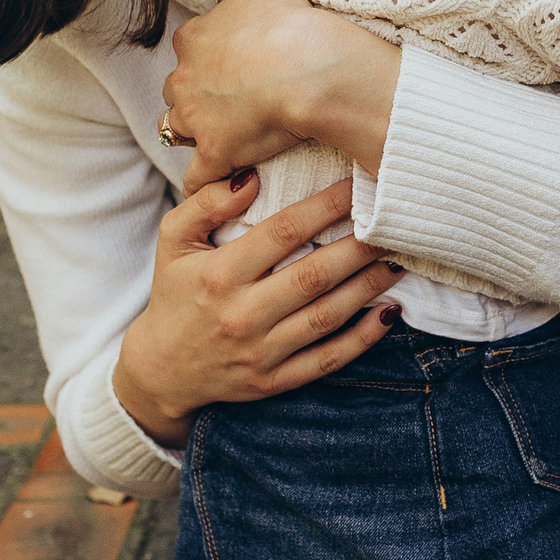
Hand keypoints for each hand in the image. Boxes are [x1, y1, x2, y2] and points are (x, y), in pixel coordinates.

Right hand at [114, 176, 403, 445]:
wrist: (161, 371)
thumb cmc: (175, 295)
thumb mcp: (172, 241)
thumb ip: (205, 204)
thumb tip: (251, 177)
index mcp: (219, 274)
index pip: (284, 232)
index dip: (325, 206)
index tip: (357, 186)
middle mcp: (242, 314)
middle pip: (315, 275)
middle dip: (359, 247)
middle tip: (392, 224)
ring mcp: (261, 352)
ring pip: (327, 316)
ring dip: (369, 287)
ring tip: (398, 260)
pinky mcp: (275, 382)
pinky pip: (327, 360)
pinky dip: (362, 339)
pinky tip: (389, 313)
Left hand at [163, 0, 400, 188]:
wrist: (309, 69)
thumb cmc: (288, 22)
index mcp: (193, 38)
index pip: (190, 49)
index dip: (211, 58)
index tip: (235, 65)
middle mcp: (185, 79)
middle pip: (178, 90)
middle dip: (196, 95)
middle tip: (230, 101)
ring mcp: (196, 119)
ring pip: (176, 129)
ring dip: (194, 133)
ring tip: (223, 138)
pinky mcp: (214, 154)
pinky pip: (198, 178)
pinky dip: (205, 182)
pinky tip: (219, 185)